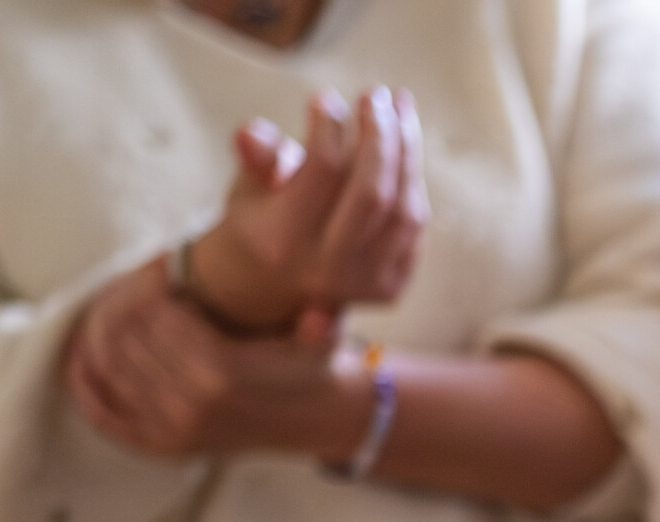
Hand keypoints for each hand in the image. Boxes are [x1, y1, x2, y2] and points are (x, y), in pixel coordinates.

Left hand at [66, 260, 369, 459]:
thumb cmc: (315, 371)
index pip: (153, 314)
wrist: (325, 423)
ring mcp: (172, 430)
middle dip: (121, 311)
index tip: (159, 276)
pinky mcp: (165, 448)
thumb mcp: (314, 335)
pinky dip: (85, 389)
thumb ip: (300, 314)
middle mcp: (189, 403)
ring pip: (109, 371)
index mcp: (220, 371)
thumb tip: (304, 304)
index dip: (148, 287)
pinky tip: (78, 363)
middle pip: (125, 340)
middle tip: (130, 293)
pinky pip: (106, 416)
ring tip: (105, 317)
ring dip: (98, 342)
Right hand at [185, 86, 428, 332]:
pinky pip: (415, 226)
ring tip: (400, 107)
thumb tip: (251, 134)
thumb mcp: (244, 189)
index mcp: (283, 242)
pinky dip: (412, 181)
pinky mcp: (392, 287)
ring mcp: (365, 284)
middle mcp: (328, 270)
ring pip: (405, 210)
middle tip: (375, 94)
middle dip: (380, 136)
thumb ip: (255, 160)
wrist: (270, 289)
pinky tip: (404, 145)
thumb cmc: (258, 221)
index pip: (322, 172)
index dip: (329, 127)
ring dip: (407, 151)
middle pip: (373, 193)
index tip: (326, 96)